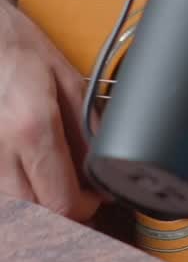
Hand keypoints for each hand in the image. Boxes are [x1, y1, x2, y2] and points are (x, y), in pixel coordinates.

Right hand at [0, 0, 104, 219]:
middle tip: (78, 193)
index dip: (85, 207)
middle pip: (36, 212)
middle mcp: (1, 150)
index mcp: (32, 128)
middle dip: (61, 208)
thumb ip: (88, 132)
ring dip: (37, 201)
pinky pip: (0, 188)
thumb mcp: (68, 82)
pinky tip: (29, 171)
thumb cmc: (20, 49)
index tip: (95, 198)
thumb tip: (103, 169)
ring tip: (53, 180)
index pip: (61, 201)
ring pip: (15, 206)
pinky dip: (17, 189)